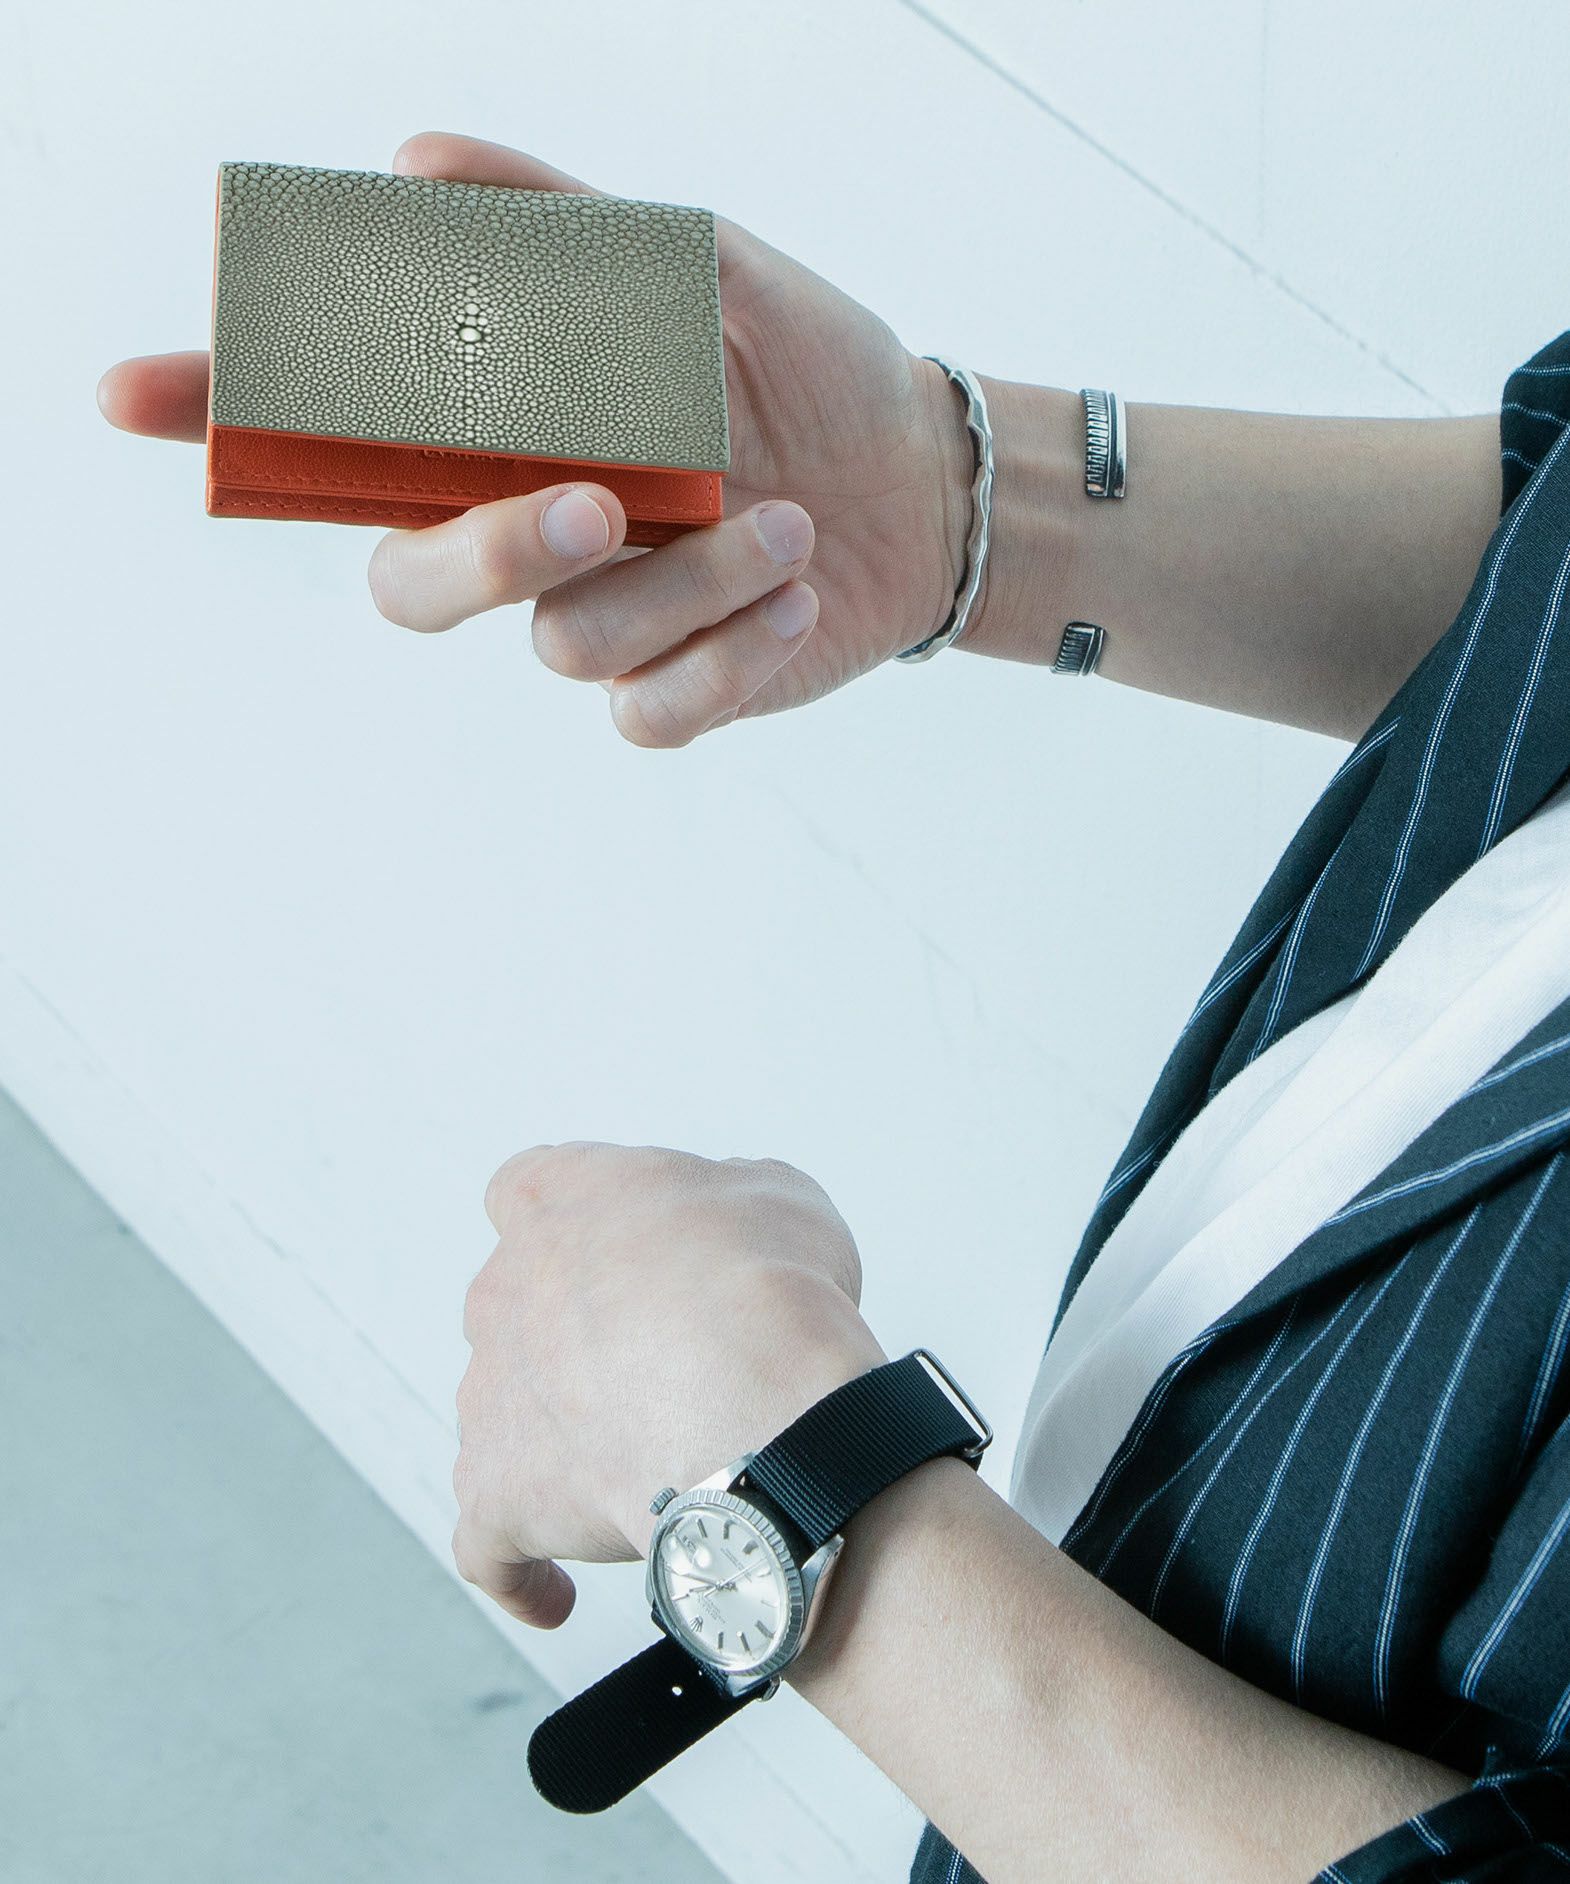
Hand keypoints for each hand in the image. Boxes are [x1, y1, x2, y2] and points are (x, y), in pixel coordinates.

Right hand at [97, 131, 973, 747]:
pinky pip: (648, 714)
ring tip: (785, 519)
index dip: (228, 415)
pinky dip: (730, 653)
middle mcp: (525, 536)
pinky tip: (798, 589)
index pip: (342, 436)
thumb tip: (413, 165)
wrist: (921, 476)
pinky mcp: (669, 694)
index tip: (130, 394)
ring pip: (561, 644)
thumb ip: (566, 228)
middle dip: (485, 550)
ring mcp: (593, 623)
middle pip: (411, 585)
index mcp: (508, 434)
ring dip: (688, 578)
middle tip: (592, 503)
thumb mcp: (701, 269)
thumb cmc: (800, 367)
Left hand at [451, 1142, 884, 1626]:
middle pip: (522, 1309)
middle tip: (668, 1368)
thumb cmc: (766, 1295)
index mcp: (556, 1201)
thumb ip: (730, 1198)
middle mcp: (503, 1291)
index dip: (582, 1227)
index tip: (621, 1254)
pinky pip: (489, 1542)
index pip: (530, 1191)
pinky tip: (553, 1593)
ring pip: (506, 1418)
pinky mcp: (496, 1495)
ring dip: (561, 1442)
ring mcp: (490, 1397)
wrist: (755, 1408)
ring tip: (644, 1471)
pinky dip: (521, 1569)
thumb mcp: (779, 1195)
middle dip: (582, 1339)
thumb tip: (734, 1223)